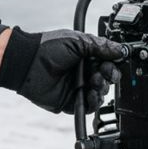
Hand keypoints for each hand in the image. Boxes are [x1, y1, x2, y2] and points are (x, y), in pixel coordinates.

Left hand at [0, 27, 123, 113]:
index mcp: (87, 58)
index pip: (109, 63)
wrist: (27, 62)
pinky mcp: (71, 102)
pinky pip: (88, 107)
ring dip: (102, 88)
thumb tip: (120, 50)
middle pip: (108, 80)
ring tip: (94, 81)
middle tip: (104, 72)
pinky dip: (93, 102)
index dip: (114, 64)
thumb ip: (101, 46)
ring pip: (101, 94)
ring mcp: (78, 88)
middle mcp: (84, 73)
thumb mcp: (78, 41)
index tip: (116, 61)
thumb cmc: (47, 48)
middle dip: (110, 76)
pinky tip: (91, 94)